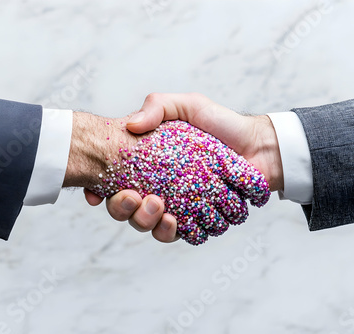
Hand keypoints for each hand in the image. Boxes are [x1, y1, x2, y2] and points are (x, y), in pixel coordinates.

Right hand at [85, 93, 282, 241]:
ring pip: (149, 226)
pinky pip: (180, 235)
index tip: (94, 194)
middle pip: (127, 210)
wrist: (259, 146)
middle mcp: (159, 187)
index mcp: (149, 164)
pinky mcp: (197, 219)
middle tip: (136, 198)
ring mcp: (177, 206)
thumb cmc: (223, 125)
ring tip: (163, 213)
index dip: (98, 190)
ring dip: (148, 224)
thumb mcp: (189, 106)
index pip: (114, 180)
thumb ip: (158, 106)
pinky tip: (179, 223)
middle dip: (124, 211)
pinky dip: (176, 233)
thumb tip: (131, 125)